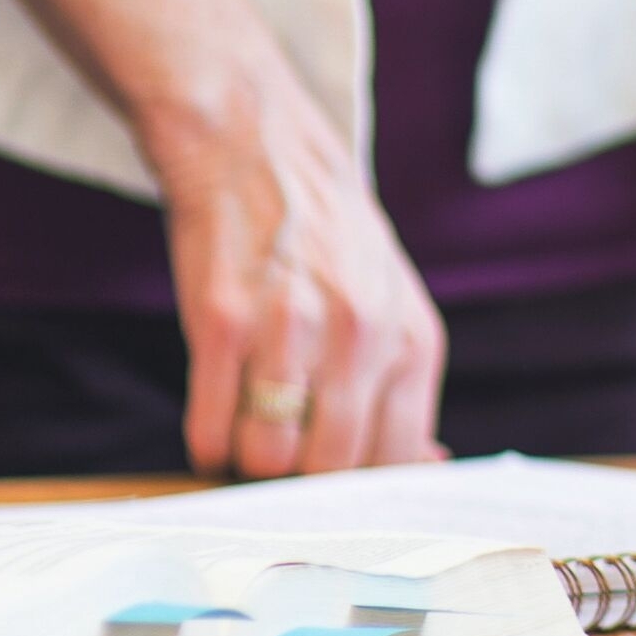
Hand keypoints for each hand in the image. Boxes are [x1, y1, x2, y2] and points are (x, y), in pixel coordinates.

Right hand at [145, 80, 443, 479]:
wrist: (253, 145)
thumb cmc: (326, 234)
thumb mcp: (393, 299)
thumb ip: (404, 382)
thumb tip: (427, 464)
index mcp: (412, 338)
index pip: (398, 461)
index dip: (361, 490)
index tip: (336, 488)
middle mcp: (362, 337)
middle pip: (331, 471)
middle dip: (301, 480)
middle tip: (282, 455)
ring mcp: (292, 330)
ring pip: (269, 458)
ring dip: (249, 461)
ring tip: (247, 427)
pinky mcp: (223, 323)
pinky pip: (212, 430)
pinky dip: (208, 442)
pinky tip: (215, 414)